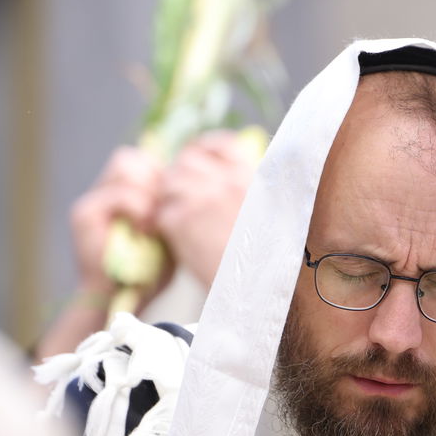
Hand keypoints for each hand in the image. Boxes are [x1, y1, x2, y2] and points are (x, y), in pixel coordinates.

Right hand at [68, 146, 165, 297]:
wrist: (122, 300)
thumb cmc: (150, 271)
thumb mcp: (168, 232)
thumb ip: (172, 205)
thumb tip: (195, 179)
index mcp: (121, 193)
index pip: (142, 160)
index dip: (161, 175)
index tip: (174, 202)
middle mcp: (102, 191)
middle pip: (129, 157)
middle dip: (153, 179)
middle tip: (165, 210)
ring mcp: (90, 200)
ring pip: (124, 167)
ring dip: (147, 192)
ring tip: (154, 221)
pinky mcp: (84, 214)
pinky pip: (119, 193)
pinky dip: (138, 207)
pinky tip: (146, 229)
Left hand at [154, 131, 257, 285]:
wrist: (260, 290)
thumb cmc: (271, 261)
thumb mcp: (273, 215)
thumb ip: (251, 193)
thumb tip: (231, 183)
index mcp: (251, 176)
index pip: (218, 145)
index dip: (204, 152)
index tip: (199, 163)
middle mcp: (226, 181)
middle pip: (187, 162)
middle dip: (179, 176)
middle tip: (178, 195)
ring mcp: (202, 198)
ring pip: (170, 183)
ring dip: (168, 200)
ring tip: (173, 219)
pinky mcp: (182, 222)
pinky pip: (163, 212)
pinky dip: (162, 224)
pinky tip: (170, 238)